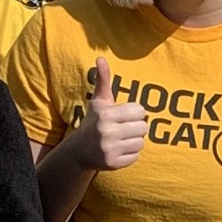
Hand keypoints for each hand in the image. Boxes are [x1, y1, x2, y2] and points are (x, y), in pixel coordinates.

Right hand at [74, 54, 149, 171]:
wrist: (78, 151)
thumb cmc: (93, 122)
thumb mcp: (99, 101)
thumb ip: (103, 80)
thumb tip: (100, 58)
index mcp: (106, 114)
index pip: (140, 111)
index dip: (134, 113)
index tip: (123, 116)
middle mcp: (107, 132)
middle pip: (143, 127)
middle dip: (136, 127)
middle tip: (123, 129)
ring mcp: (110, 149)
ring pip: (141, 142)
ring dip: (134, 141)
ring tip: (121, 139)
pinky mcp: (113, 164)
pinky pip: (136, 156)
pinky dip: (130, 154)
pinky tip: (118, 150)